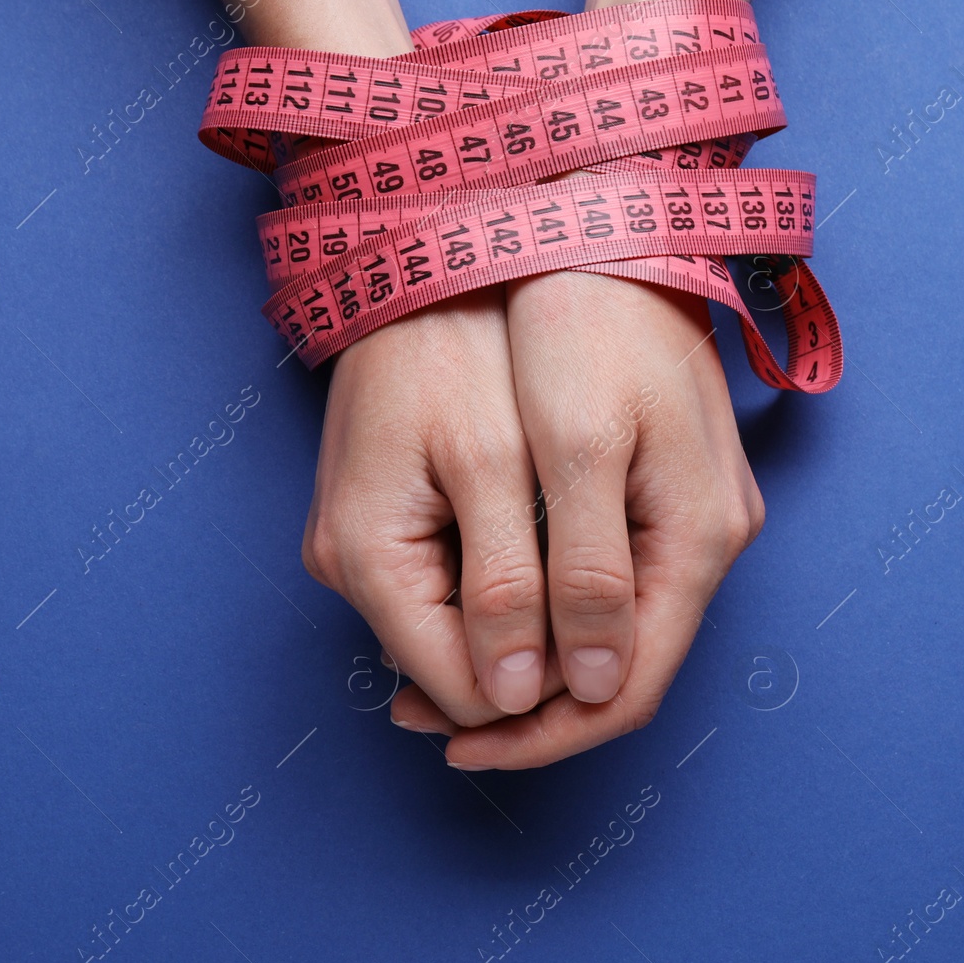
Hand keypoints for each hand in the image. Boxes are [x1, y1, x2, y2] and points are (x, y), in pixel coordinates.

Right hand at [301, 287, 569, 726]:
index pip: (463, 691)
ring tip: (595, 598)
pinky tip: (550, 551)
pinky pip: (449, 582)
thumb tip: (521, 701)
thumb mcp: (493, 463)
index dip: (543, 706)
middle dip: (536, 671)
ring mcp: (355, 546)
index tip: (612, 682)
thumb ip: (510, 587)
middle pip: (457, 672)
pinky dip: (505, 583)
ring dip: (526, 629)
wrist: (417, 256)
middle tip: (617, 643)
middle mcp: (346, 569)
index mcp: (368, 560)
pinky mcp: (375, 520)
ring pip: (459, 631)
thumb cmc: (455, 341)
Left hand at [389, 271, 766, 767]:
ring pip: (609, 625)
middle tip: (419, 709)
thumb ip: (588, 571)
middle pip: (619, 666)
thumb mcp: (578, 444)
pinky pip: (604, 576)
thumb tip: (594, 688)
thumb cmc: (588, 318)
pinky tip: (479, 601)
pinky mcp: (661, 484)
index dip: (542, 731)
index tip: (455, 740)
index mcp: (695, 539)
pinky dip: (541, 605)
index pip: (627, 687)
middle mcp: (707, 539)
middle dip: (526, 702)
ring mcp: (690, 511)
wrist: (611, 216)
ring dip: (528, 657)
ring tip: (433, 666)